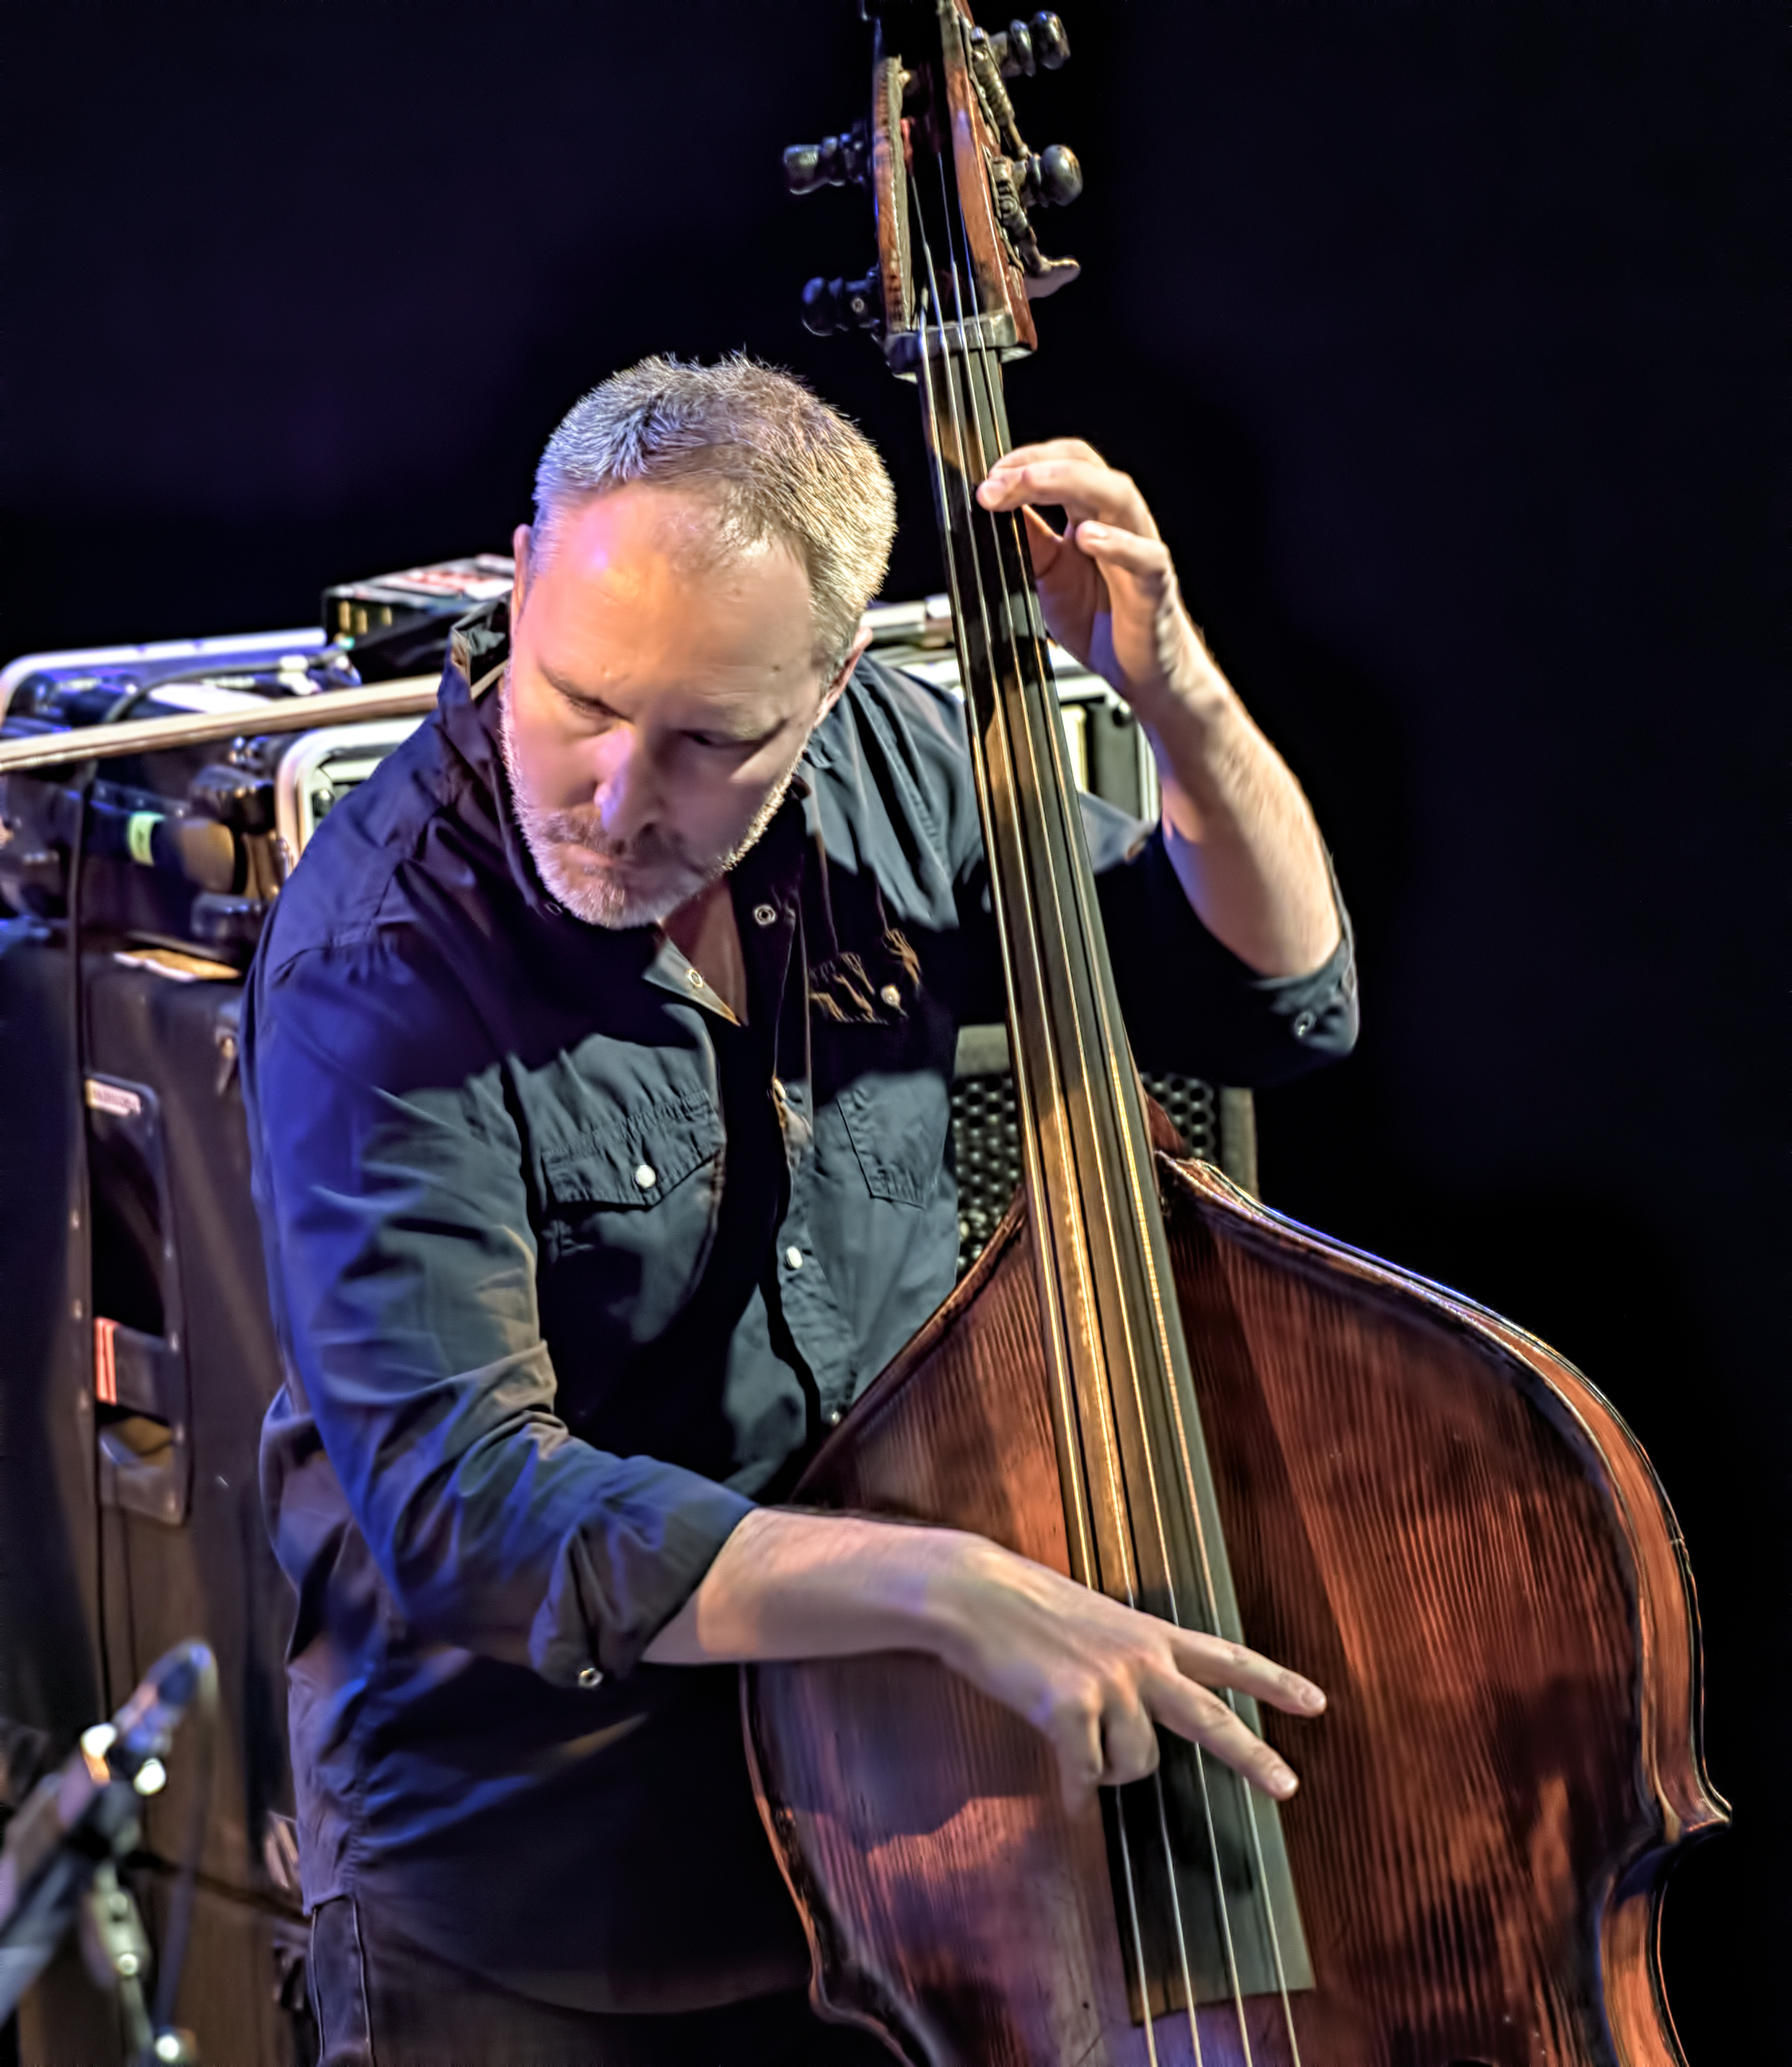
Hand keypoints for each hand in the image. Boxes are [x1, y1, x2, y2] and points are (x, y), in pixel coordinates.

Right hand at [647, 1508, 1323, 1813]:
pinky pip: (1085, 1776)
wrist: (973, 1592)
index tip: (1318, 1704)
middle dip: (1252, 1755)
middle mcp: (1142, 1658)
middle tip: (1289, 1787)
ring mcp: (1109, 1683)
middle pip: (1211, 1716)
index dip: (1274, 1682)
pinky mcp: (1072, 1708)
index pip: (1227, 1657)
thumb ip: (1128, 1664)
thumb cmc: (1026, 1610)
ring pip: (1133, 1764)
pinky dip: (1073, 1788)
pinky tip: (1063, 1790)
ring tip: (1074, 1739)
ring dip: (1105, 1767)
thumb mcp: (1093, 1625)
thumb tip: (1137, 1724)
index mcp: (1152, 1636)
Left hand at [975, 438, 1210, 725]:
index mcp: (1091, 515)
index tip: (988, 479)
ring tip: (1032, 483)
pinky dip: (1117, 543)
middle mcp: (1118, 522)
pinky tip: (1088, 538)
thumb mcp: (1049, 577)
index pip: (1063, 464)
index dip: (1024, 461)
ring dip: (1071, 483)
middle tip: (996, 482)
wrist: (1142, 674)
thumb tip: (996, 509)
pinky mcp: (1154, 586)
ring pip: (1118, 496)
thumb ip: (1029, 542)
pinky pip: (1144, 556)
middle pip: (1087, 466)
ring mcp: (1139, 549)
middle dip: (1038, 466)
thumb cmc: (1104, 622)